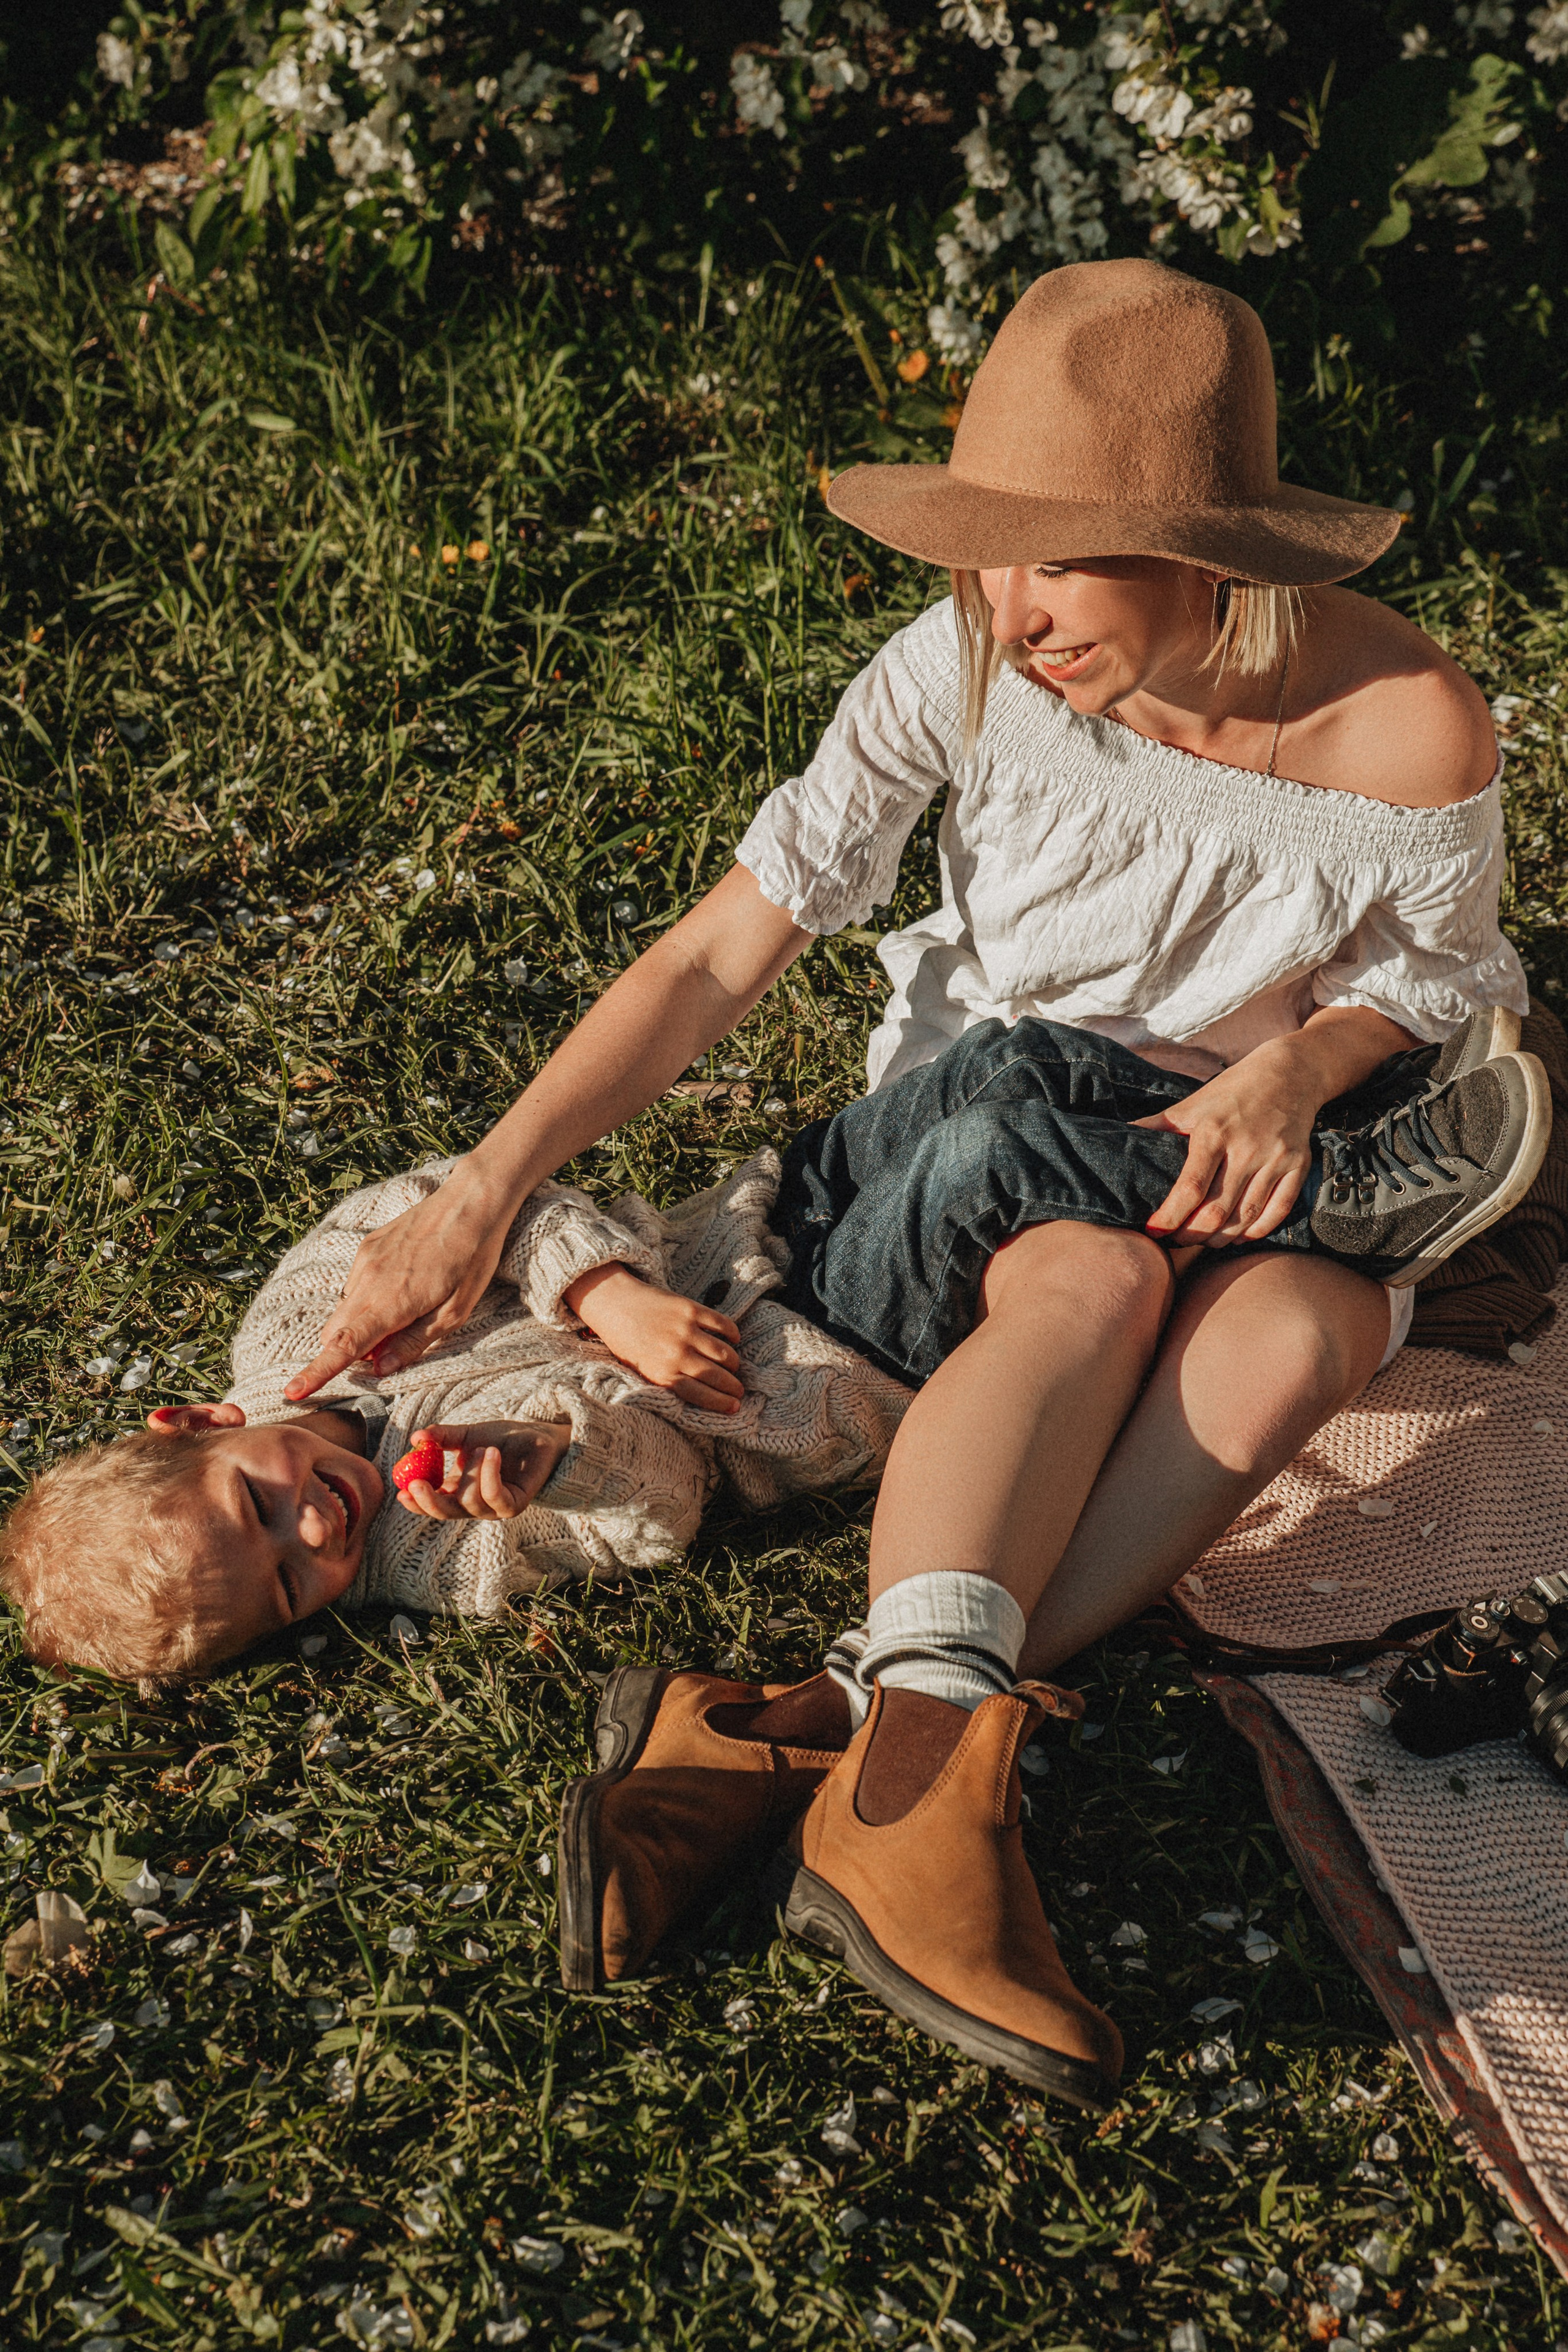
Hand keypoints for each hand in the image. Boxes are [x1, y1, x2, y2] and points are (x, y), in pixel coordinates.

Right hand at [286, 1158, 517, 1400]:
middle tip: (389, 1348)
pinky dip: (366, 1300)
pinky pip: (353, 1285)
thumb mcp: (456, 1312)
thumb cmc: (472, 1259)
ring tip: (405, 1312)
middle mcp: (369, 1281)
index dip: (318, 1372)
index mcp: (391, 1302)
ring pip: (343, 1309)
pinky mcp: (367, 1247)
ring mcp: (365, 1261)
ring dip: (359, 1324)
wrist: (470, 1202)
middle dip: (348, 1351)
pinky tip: (402, 1286)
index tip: (293, 1390)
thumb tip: (382, 1369)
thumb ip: (415, 1342)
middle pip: (335, 1332)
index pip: (344, 1346)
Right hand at [395, 1421, 572, 1520]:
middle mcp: (474, 1505)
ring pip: (470, 1501)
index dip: (416, 1503)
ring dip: (472, 1471)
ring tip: (483, 1448)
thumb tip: (415, 1438)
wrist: (536, 1435)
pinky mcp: (515, 1505)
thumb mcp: (466, 1436)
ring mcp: (494, 1508)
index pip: (432, 1506)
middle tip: (416, 1483)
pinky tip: (491, 1453)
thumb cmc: (500, 1439)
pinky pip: (494, 1497)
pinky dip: (489, 1474)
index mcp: (457, 1492)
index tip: (401, 1490)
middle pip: (446, 1513)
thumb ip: (441, 1437)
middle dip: (429, 1501)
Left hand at [564, 1263, 743, 1412]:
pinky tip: (733, 1339)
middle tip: (738, 1389)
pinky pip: (723, 1324)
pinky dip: (732, 1334)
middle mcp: (676, 1355)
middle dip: (733, 1387)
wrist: (615, 1305)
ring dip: (733, 1363)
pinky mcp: (690, 1310)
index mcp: (662, 1375)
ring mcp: (685, 1331)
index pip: (702, 1395)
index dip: (723, 1403)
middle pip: (717, 1377)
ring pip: (724, 1353)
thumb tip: (702, 1395)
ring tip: (733, 1365)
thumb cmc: (627, 1343)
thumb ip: (668, 1383)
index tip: (734, 1406)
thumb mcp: (642, 1372)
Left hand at [1134, 1038, 1321, 1245]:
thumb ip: (1157, 1126)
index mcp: (1213, 1132)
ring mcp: (1276, 1158)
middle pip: (1217, 1211)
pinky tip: (1238, 1236)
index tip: (1154, 1231)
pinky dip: (1255, 1231)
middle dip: (1191, 1235)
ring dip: (1221, 1239)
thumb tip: (1117, 1139)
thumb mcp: (1192, 1104)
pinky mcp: (1299, 1165)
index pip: (1190, 1188)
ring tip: (1203, 1240)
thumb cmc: (1232, 1091)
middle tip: (1177, 1241)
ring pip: (1245, 1218)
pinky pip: (1277, 1211)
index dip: (1170, 1217)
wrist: (1290, 1073)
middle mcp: (1246, 1148)